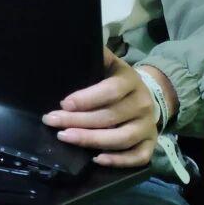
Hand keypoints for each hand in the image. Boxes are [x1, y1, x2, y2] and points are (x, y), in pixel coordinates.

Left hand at [41, 47, 159, 167]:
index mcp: (130, 80)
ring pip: (121, 139)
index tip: (63, 103)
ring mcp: (148, 126)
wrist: (149, 93)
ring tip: (65, 138)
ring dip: (92, 141)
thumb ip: (94, 56)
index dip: (87, 98)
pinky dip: (118, 161)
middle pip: (110, 117)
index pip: (110, 91)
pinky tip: (96, 159)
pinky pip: (138, 157)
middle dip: (78, 121)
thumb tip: (68, 44)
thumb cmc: (118, 79)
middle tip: (52, 122)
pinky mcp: (150, 144)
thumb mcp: (109, 63)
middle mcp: (142, 104)